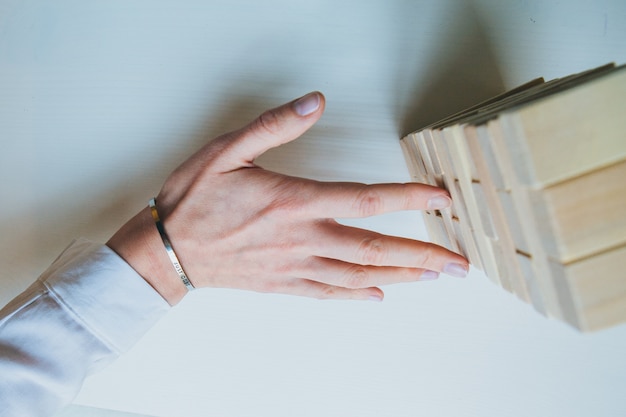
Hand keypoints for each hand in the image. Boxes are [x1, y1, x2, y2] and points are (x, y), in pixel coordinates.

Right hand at [107, 92, 468, 304]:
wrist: (167, 251)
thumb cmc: (195, 199)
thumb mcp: (228, 149)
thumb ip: (276, 125)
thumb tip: (315, 103)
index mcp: (295, 201)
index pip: (367, 199)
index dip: (409, 197)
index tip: (442, 200)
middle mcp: (303, 238)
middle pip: (375, 248)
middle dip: (422, 254)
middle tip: (458, 263)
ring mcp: (295, 266)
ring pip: (359, 275)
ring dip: (401, 276)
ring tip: (434, 278)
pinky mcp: (284, 284)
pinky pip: (329, 293)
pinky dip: (358, 295)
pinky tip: (379, 296)